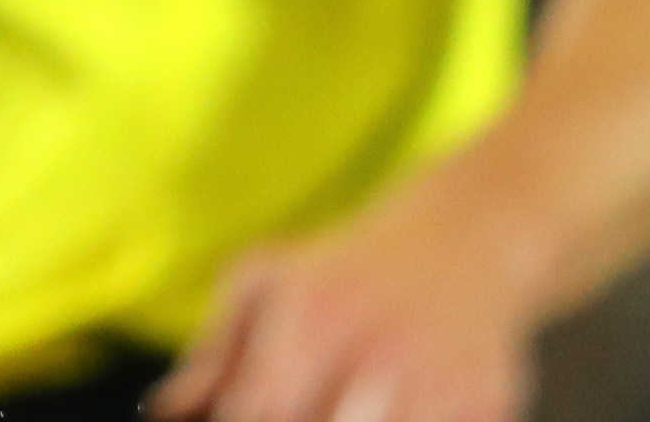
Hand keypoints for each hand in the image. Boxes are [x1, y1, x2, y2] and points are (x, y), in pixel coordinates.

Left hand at [152, 196, 539, 421]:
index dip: (242, 421)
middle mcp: (376, 353)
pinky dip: (403, 421)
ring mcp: (436, 386)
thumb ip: (214, 354)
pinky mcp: (484, 407)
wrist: (461, 245)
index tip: (239, 416)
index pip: (259, 410)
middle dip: (295, 421)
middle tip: (294, 406)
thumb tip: (165, 409)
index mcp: (312, 319)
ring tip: (339, 403)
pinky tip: (386, 406)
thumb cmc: (345, 270)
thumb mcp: (264, 283)